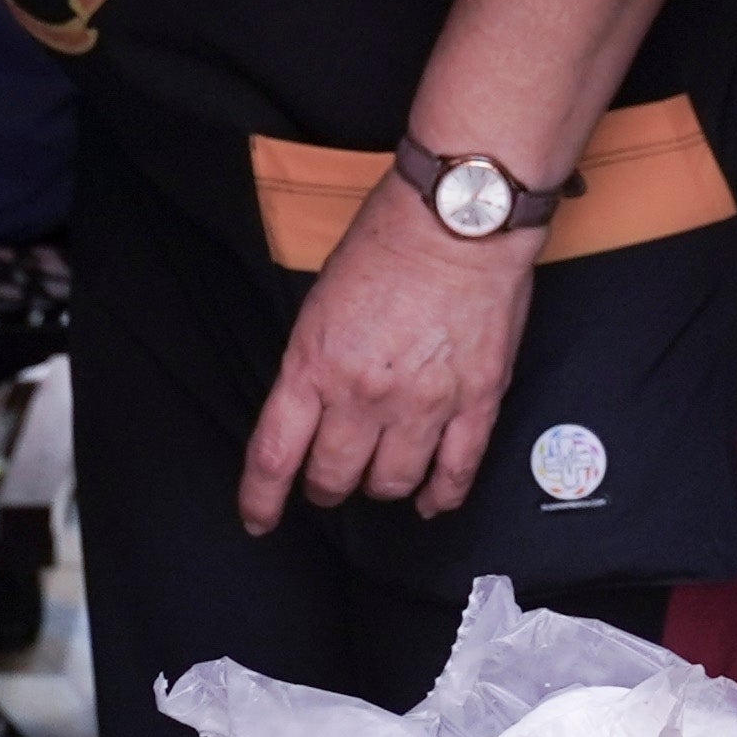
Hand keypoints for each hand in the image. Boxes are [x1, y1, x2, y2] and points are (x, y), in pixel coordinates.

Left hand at [240, 190, 539, 530]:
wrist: (461, 217)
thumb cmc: (389, 240)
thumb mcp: (322, 301)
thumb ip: (315, 361)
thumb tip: (317, 404)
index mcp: (315, 364)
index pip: (275, 456)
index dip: (261, 499)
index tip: (259, 519)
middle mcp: (364, 395)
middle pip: (334, 476)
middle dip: (325, 486)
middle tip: (330, 480)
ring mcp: (424, 403)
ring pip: (392, 482)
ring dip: (381, 486)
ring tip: (382, 476)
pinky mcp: (477, 400)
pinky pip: (456, 470)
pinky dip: (441, 495)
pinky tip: (432, 500)